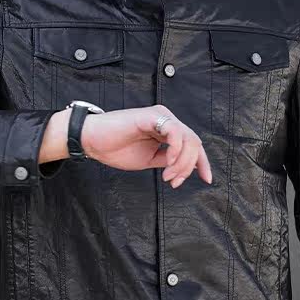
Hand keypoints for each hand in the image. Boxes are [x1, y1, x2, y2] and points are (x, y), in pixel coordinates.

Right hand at [80, 105, 212, 186]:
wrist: (92, 141)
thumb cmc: (116, 148)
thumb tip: (189, 167)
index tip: (207, 180)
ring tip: (168, 176)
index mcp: (167, 130)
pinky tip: (168, 163)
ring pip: (188, 138)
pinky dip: (176, 149)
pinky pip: (174, 131)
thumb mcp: (149, 159)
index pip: (193, 144)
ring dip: (182, 162)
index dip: (202, 162)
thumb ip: (168, 160)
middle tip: (174, 182)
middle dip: (189, 167)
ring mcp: (160, 116)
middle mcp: (167, 120)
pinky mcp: (151, 116)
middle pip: (194, 142)